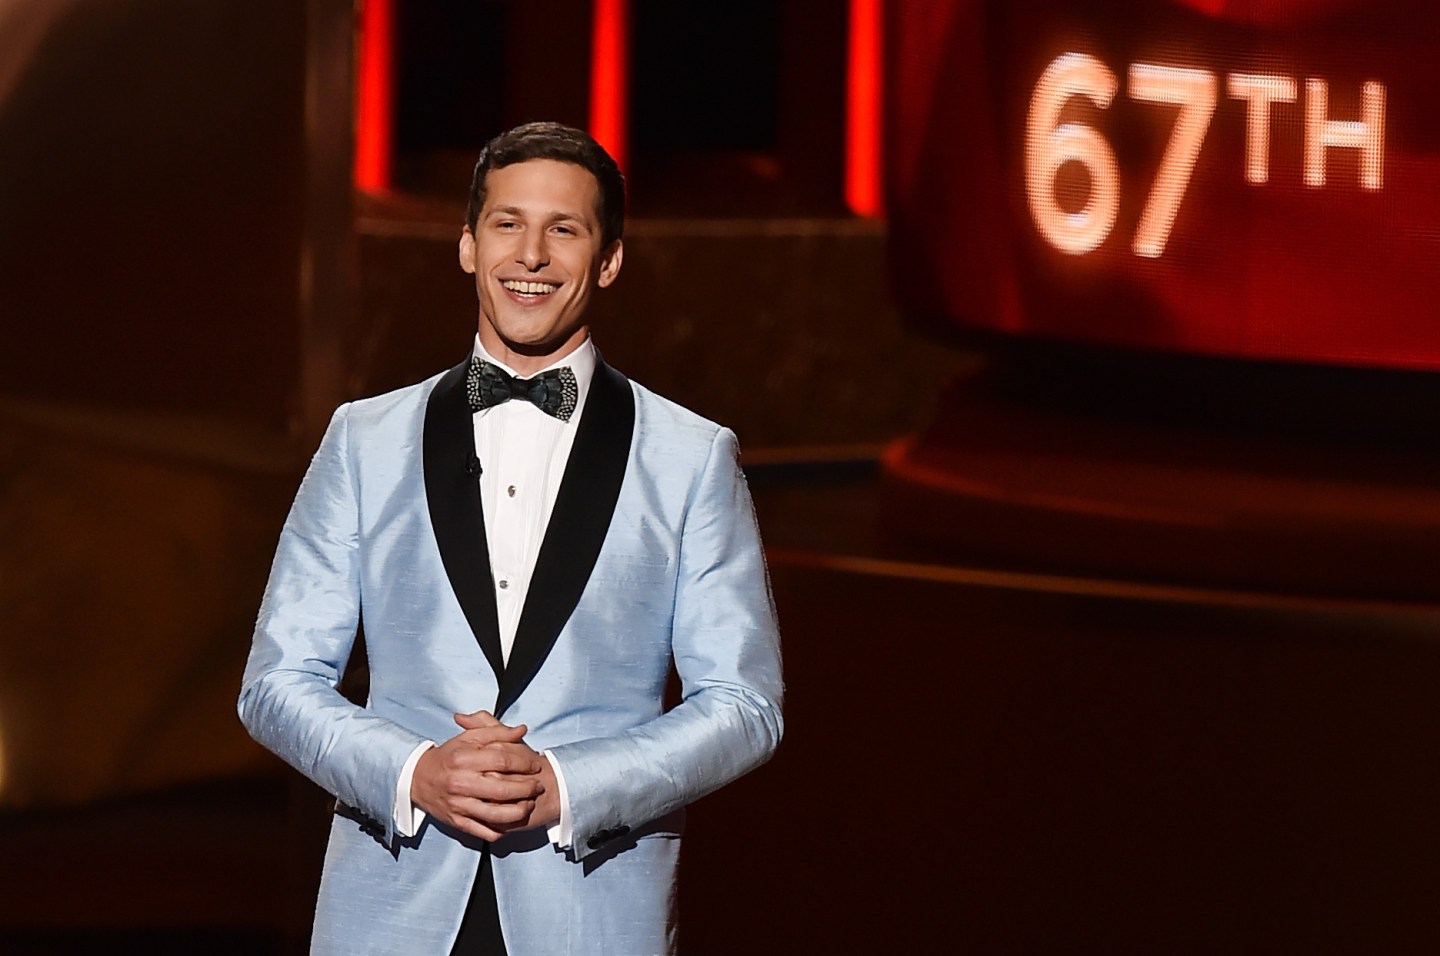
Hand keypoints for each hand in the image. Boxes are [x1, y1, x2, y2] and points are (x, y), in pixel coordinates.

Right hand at [410, 710, 545, 841]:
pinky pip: (485, 831)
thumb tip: (522, 730)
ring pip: (496, 814)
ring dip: (519, 811)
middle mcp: (460, 782)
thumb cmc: (449, 756)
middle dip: (527, 788)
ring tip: (529, 804)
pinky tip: (511, 821)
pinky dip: (502, 829)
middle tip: (538, 786)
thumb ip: (496, 731)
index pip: (502, 760)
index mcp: (464, 758)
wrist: (418, 779)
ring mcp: (458, 805)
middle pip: (503, 789)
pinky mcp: (457, 822)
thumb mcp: (469, 738)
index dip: (524, 762)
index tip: (535, 764)